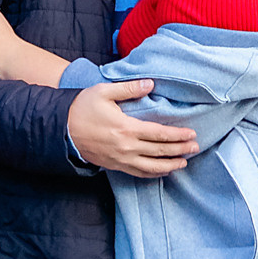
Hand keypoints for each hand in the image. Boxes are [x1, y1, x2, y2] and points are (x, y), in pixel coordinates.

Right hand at [68, 76, 199, 175]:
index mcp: (126, 128)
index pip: (159, 134)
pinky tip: (163, 172)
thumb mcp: (104, 92)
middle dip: (180, 150)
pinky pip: (138, 173)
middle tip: (195, 147)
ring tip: (184, 162)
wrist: (62, 129)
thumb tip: (150, 84)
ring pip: (151, 167)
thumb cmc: (83, 108)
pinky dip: (153, 174)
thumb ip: (129, 88)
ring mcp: (121, 159)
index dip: (178, 135)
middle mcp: (126, 147)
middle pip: (159, 151)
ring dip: (170, 165)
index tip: (192, 134)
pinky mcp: (115, 166)